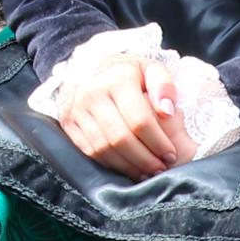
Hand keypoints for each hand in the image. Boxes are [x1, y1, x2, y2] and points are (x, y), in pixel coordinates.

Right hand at [50, 50, 196, 178]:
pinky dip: (111, 164)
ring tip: (146, 172)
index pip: (140, 120)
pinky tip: (127, 167)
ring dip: (129, 165)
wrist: (90, 69)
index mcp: (117, 79)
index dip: (158, 142)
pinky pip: (90, 151)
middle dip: (144, 159)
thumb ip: (165, 87)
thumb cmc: (128, 74)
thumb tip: (167, 111)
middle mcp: (93, 93)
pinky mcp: (68, 123)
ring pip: (104, 148)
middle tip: (160, 168)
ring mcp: (77, 109)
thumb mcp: (150, 69)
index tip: (170, 154)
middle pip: (121, 138)